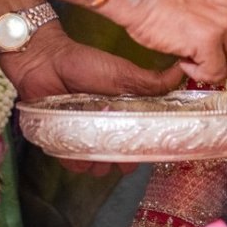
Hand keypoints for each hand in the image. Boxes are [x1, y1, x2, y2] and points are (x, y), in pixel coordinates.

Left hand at [0, 22, 183, 175]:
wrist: (43, 61)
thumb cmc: (84, 64)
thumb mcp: (122, 73)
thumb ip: (150, 82)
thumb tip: (183, 72)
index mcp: (123, 110)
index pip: (138, 136)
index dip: (144, 147)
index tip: (147, 152)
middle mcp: (105, 124)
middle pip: (119, 154)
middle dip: (121, 162)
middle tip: (120, 160)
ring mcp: (83, 133)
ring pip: (96, 161)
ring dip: (99, 166)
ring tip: (98, 160)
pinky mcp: (60, 139)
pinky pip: (71, 160)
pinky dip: (75, 163)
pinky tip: (79, 158)